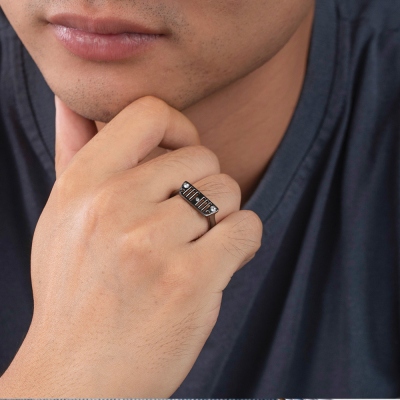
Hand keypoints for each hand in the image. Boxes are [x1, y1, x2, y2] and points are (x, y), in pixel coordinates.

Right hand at [0, 96, 261, 397]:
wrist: (78, 377)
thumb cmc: (76, 292)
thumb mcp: (62, 219)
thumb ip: (75, 155)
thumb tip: (76, 102)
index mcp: (83, 184)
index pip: (150, 113)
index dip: (181, 128)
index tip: (185, 153)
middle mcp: (114, 206)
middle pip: (203, 158)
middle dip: (206, 187)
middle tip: (187, 223)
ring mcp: (151, 244)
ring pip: (229, 193)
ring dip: (223, 218)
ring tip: (195, 248)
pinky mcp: (190, 281)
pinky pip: (246, 229)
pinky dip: (241, 243)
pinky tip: (218, 264)